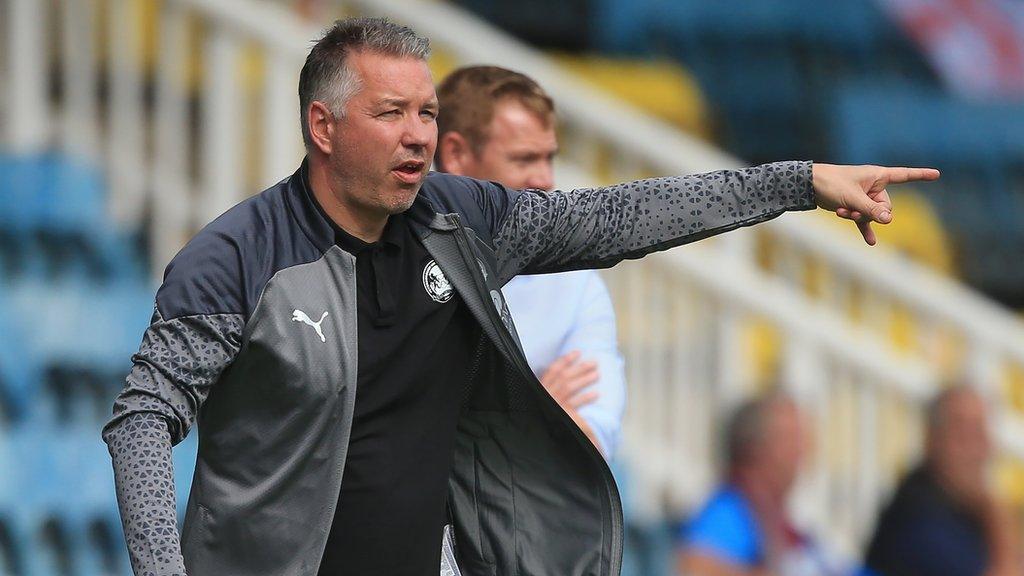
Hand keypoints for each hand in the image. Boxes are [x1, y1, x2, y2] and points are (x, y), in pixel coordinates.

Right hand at [540, 351, 603, 452]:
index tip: (577, 352)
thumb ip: (552, 387)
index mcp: (541, 389)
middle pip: (563, 377)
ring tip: (597, 375)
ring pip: (569, 388)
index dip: (565, 360)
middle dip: (579, 368)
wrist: (541, 439)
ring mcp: (553, 405)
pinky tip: (595, 394)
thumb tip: (568, 372)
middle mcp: (545, 396)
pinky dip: (585, 398)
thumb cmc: (546, 417)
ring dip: (584, 379)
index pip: (552, 370)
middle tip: (594, 362)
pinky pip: (574, 405)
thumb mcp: (545, 399)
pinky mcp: (560, 416)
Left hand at [811, 163, 939, 245]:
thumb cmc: (831, 183)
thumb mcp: (853, 198)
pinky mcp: (853, 207)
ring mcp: (864, 198)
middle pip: (885, 207)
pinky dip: (865, 229)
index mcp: (877, 176)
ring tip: (843, 213)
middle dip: (871, 213)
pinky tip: (871, 243)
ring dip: (859, 218)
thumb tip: (889, 220)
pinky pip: (863, 221)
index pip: (904, 175)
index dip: (920, 175)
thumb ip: (871, 210)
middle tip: (852, 210)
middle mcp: (874, 186)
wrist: (809, 185)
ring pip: (872, 215)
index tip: (937, 174)